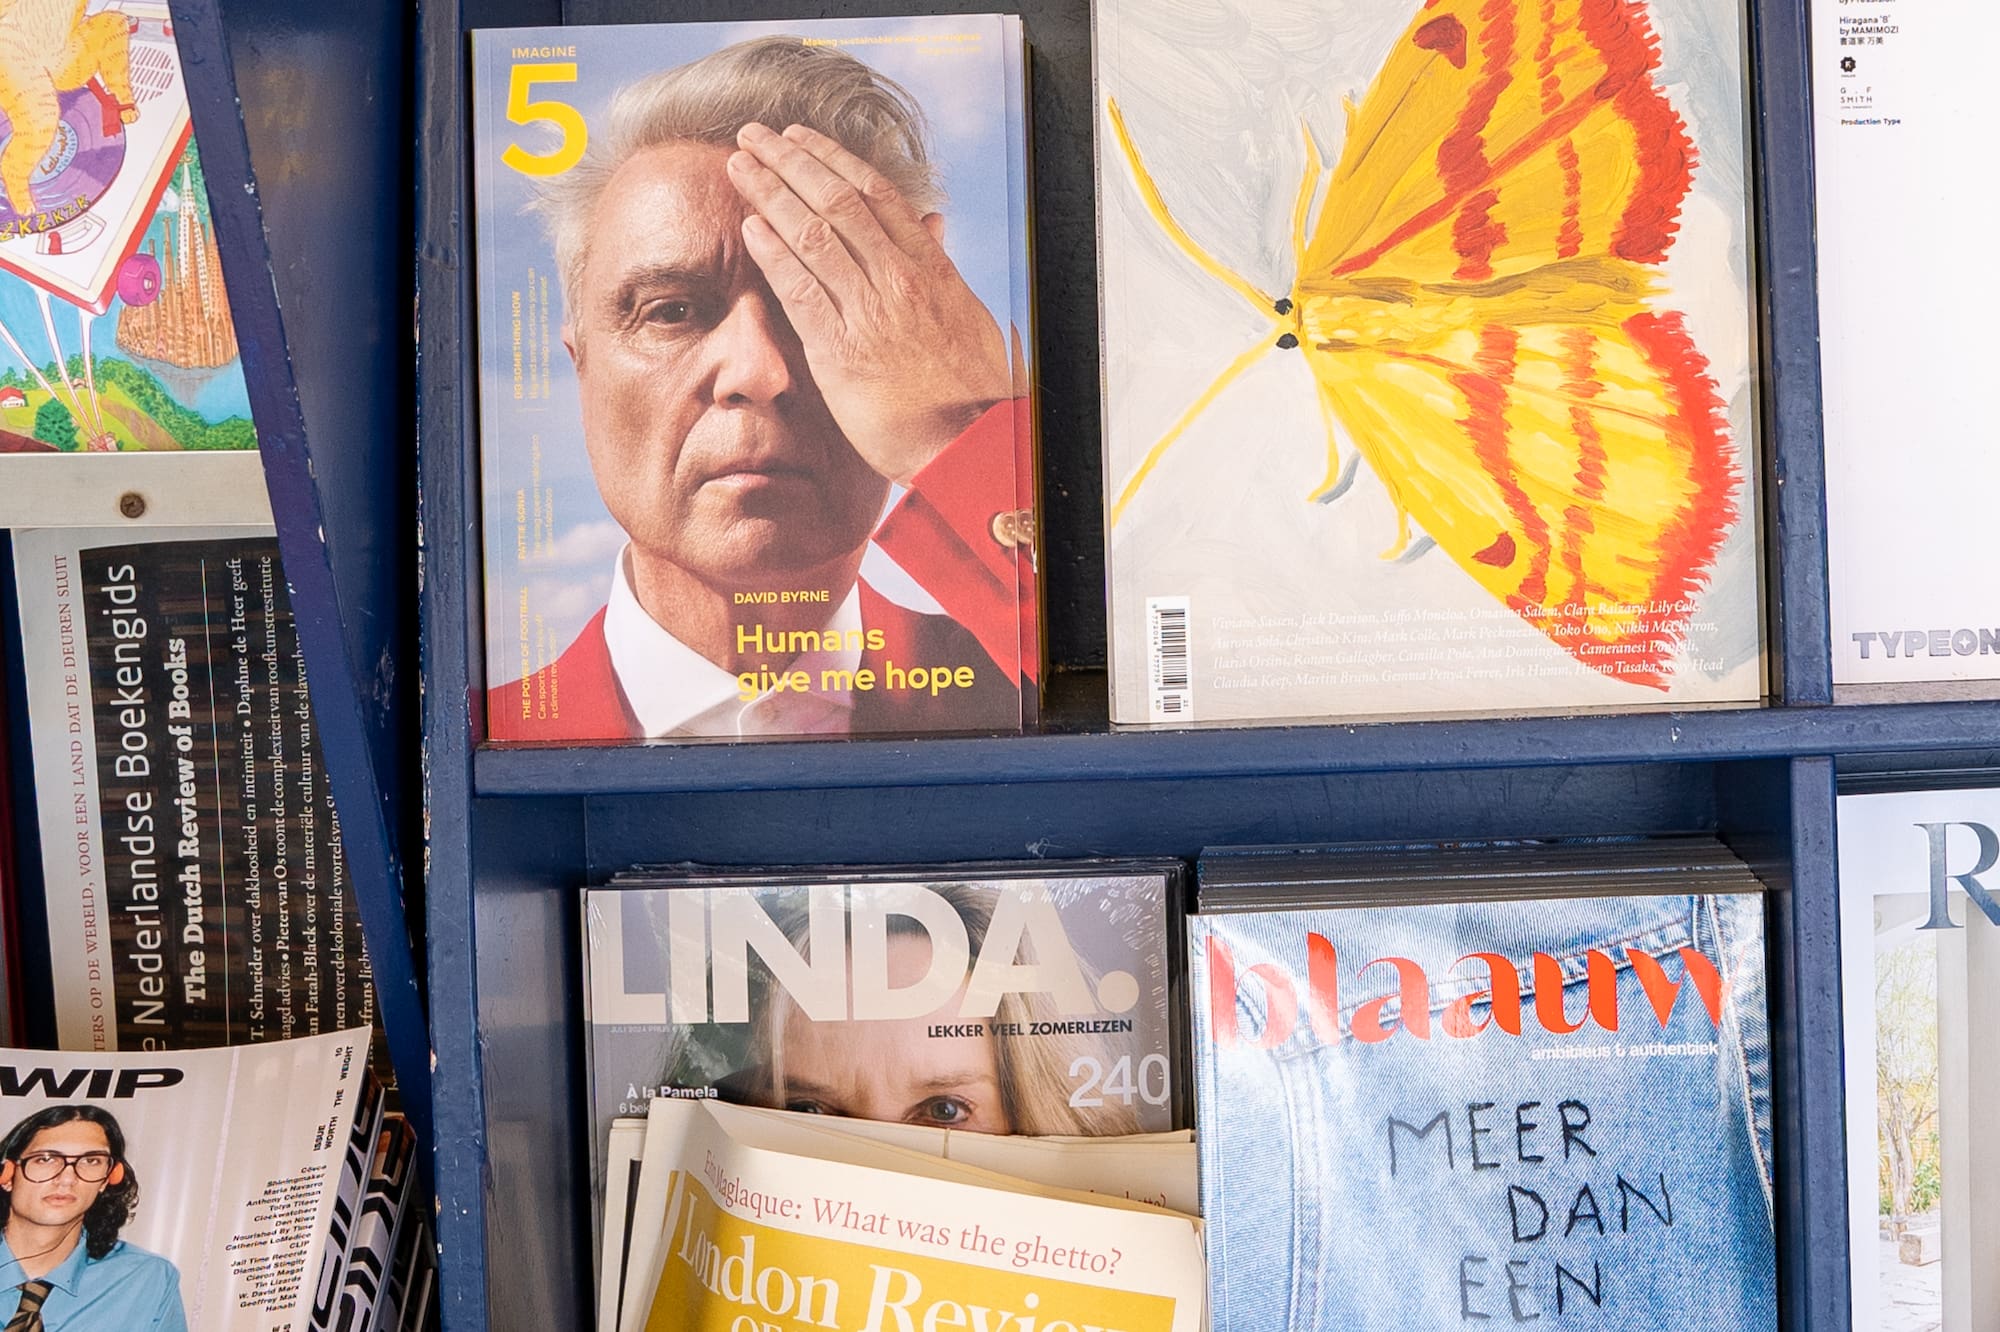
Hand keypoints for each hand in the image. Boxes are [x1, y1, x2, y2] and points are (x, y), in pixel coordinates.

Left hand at [728, 122, 1012, 485]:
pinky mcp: (842, 351)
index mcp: (929, 266)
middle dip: (788, 161)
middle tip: (750, 135)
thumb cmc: (972, 388)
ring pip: (813, 233)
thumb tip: (932, 224)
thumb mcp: (966, 313)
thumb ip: (939, 266)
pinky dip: (773, 253)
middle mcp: (898, 278)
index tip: (798, 138)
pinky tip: (749, 227)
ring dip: (769, 192)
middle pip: (835, 199)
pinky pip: (801, 290)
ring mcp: (870, 311)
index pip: (874, 192)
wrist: (971, 444)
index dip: (830, 157)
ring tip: (737, 165)